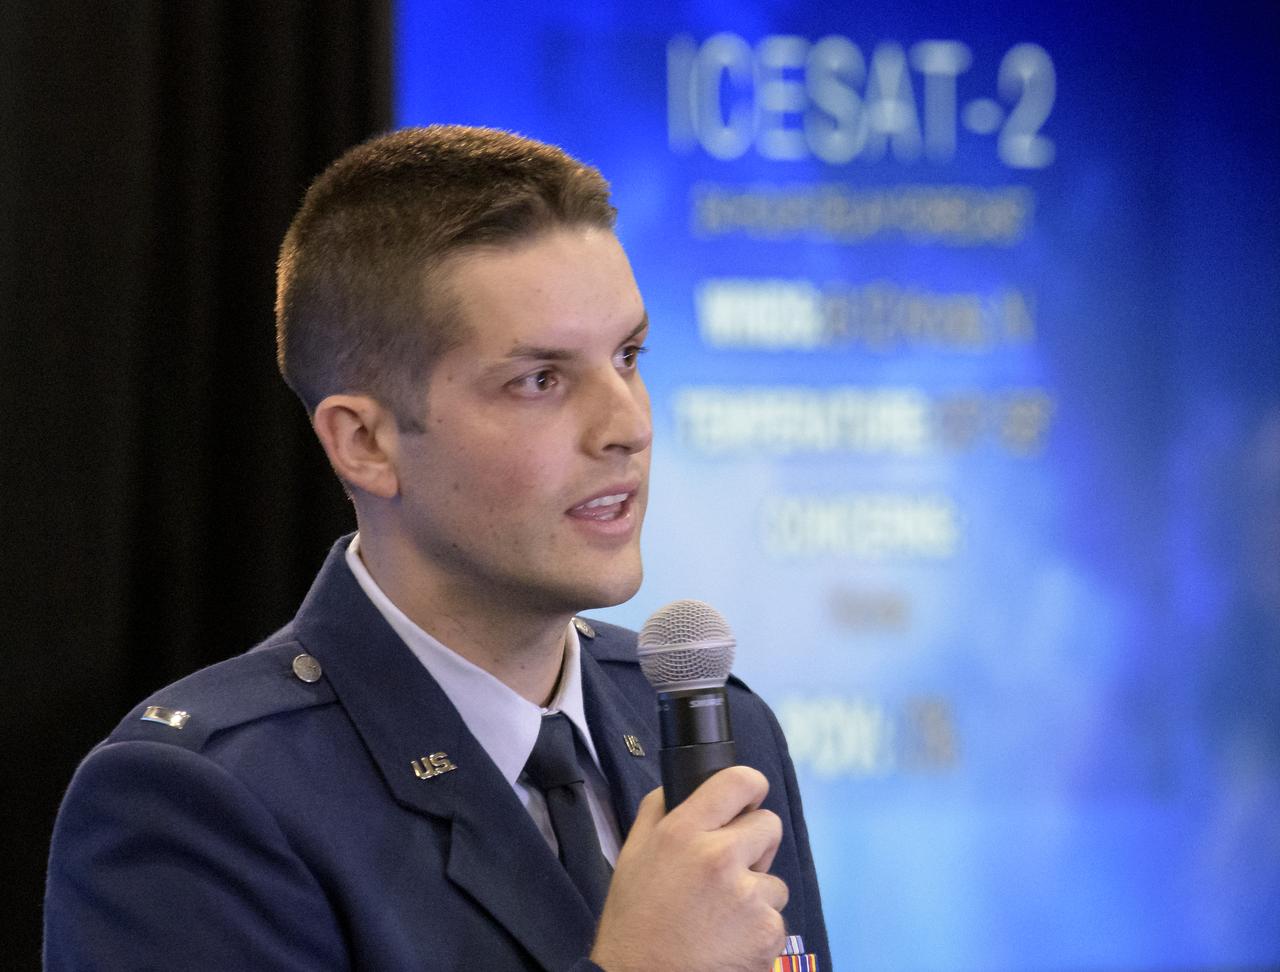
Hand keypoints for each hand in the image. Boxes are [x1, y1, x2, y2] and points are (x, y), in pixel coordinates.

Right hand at [589, 765, 787, 971]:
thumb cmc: (635, 920)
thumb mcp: (633, 853)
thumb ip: (659, 810)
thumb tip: (687, 783)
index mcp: (684, 832)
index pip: (740, 781)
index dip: (750, 787)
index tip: (746, 800)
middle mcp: (720, 857)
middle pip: (769, 825)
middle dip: (754, 843)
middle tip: (728, 868)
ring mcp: (749, 897)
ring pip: (774, 879)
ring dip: (756, 893)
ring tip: (722, 915)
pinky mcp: (769, 933)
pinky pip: (776, 917)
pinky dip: (758, 928)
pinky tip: (730, 940)